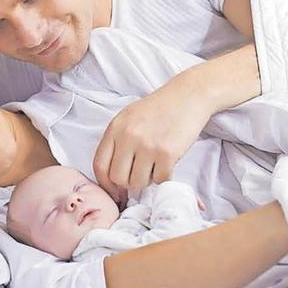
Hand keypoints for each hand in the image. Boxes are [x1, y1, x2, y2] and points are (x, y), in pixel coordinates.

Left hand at [93, 80, 212, 200]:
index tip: (115, 191)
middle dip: (129, 182)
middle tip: (141, 173)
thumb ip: (117, 142)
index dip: (106, 184)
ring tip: (155, 164)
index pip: (99, 165)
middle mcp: (127, 136)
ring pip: (138, 182)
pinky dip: (164, 176)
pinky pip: (160, 179)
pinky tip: (167, 162)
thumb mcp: (128, 119)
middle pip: (118, 178)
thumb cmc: (158, 109)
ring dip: (147, 179)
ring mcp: (147, 145)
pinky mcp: (166, 153)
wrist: (188, 96)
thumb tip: (113, 177)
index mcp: (115, 128)